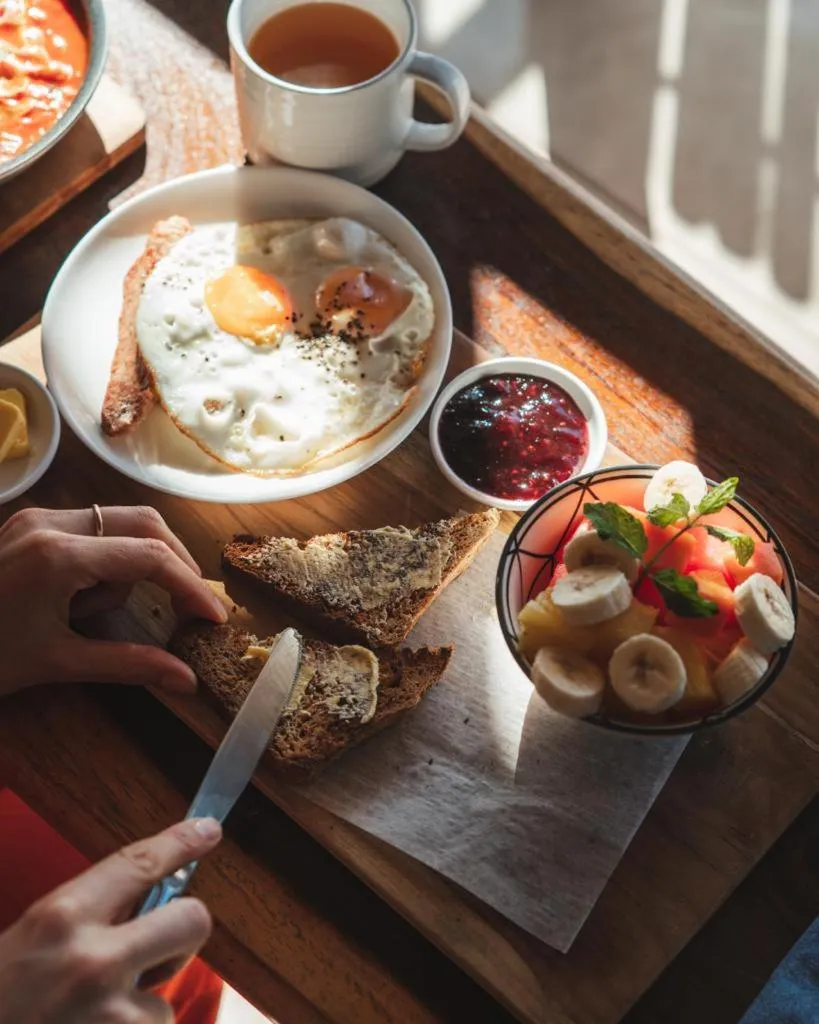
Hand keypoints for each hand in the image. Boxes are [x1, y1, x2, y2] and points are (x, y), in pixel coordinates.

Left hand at [0, 506, 225, 696]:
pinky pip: (90, 530)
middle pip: (143, 524)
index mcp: (59, 556)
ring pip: (118, 523)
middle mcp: (51, 523)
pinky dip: (105, 559)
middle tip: (188, 607)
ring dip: (131, 564)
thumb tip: (186, 682)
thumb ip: (128, 665)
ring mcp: (36, 518)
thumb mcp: (56, 664)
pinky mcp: (28, 525)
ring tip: (98, 613)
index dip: (190, 587)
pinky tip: (83, 599)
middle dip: (172, 564)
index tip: (214, 618)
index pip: (150, 558)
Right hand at [0, 817, 221, 1023]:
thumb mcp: (32, 940)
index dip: (180, 844)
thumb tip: (147, 902)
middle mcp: (92, 960)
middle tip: (160, 953)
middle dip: (185, 935)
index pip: (139, 863)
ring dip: (140, 1015)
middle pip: (191, 920)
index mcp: (62, 917)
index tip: (207, 830)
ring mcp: (110, 1016)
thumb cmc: (1, 999)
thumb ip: (89, 917)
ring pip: (166, 1001)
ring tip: (92, 1023)